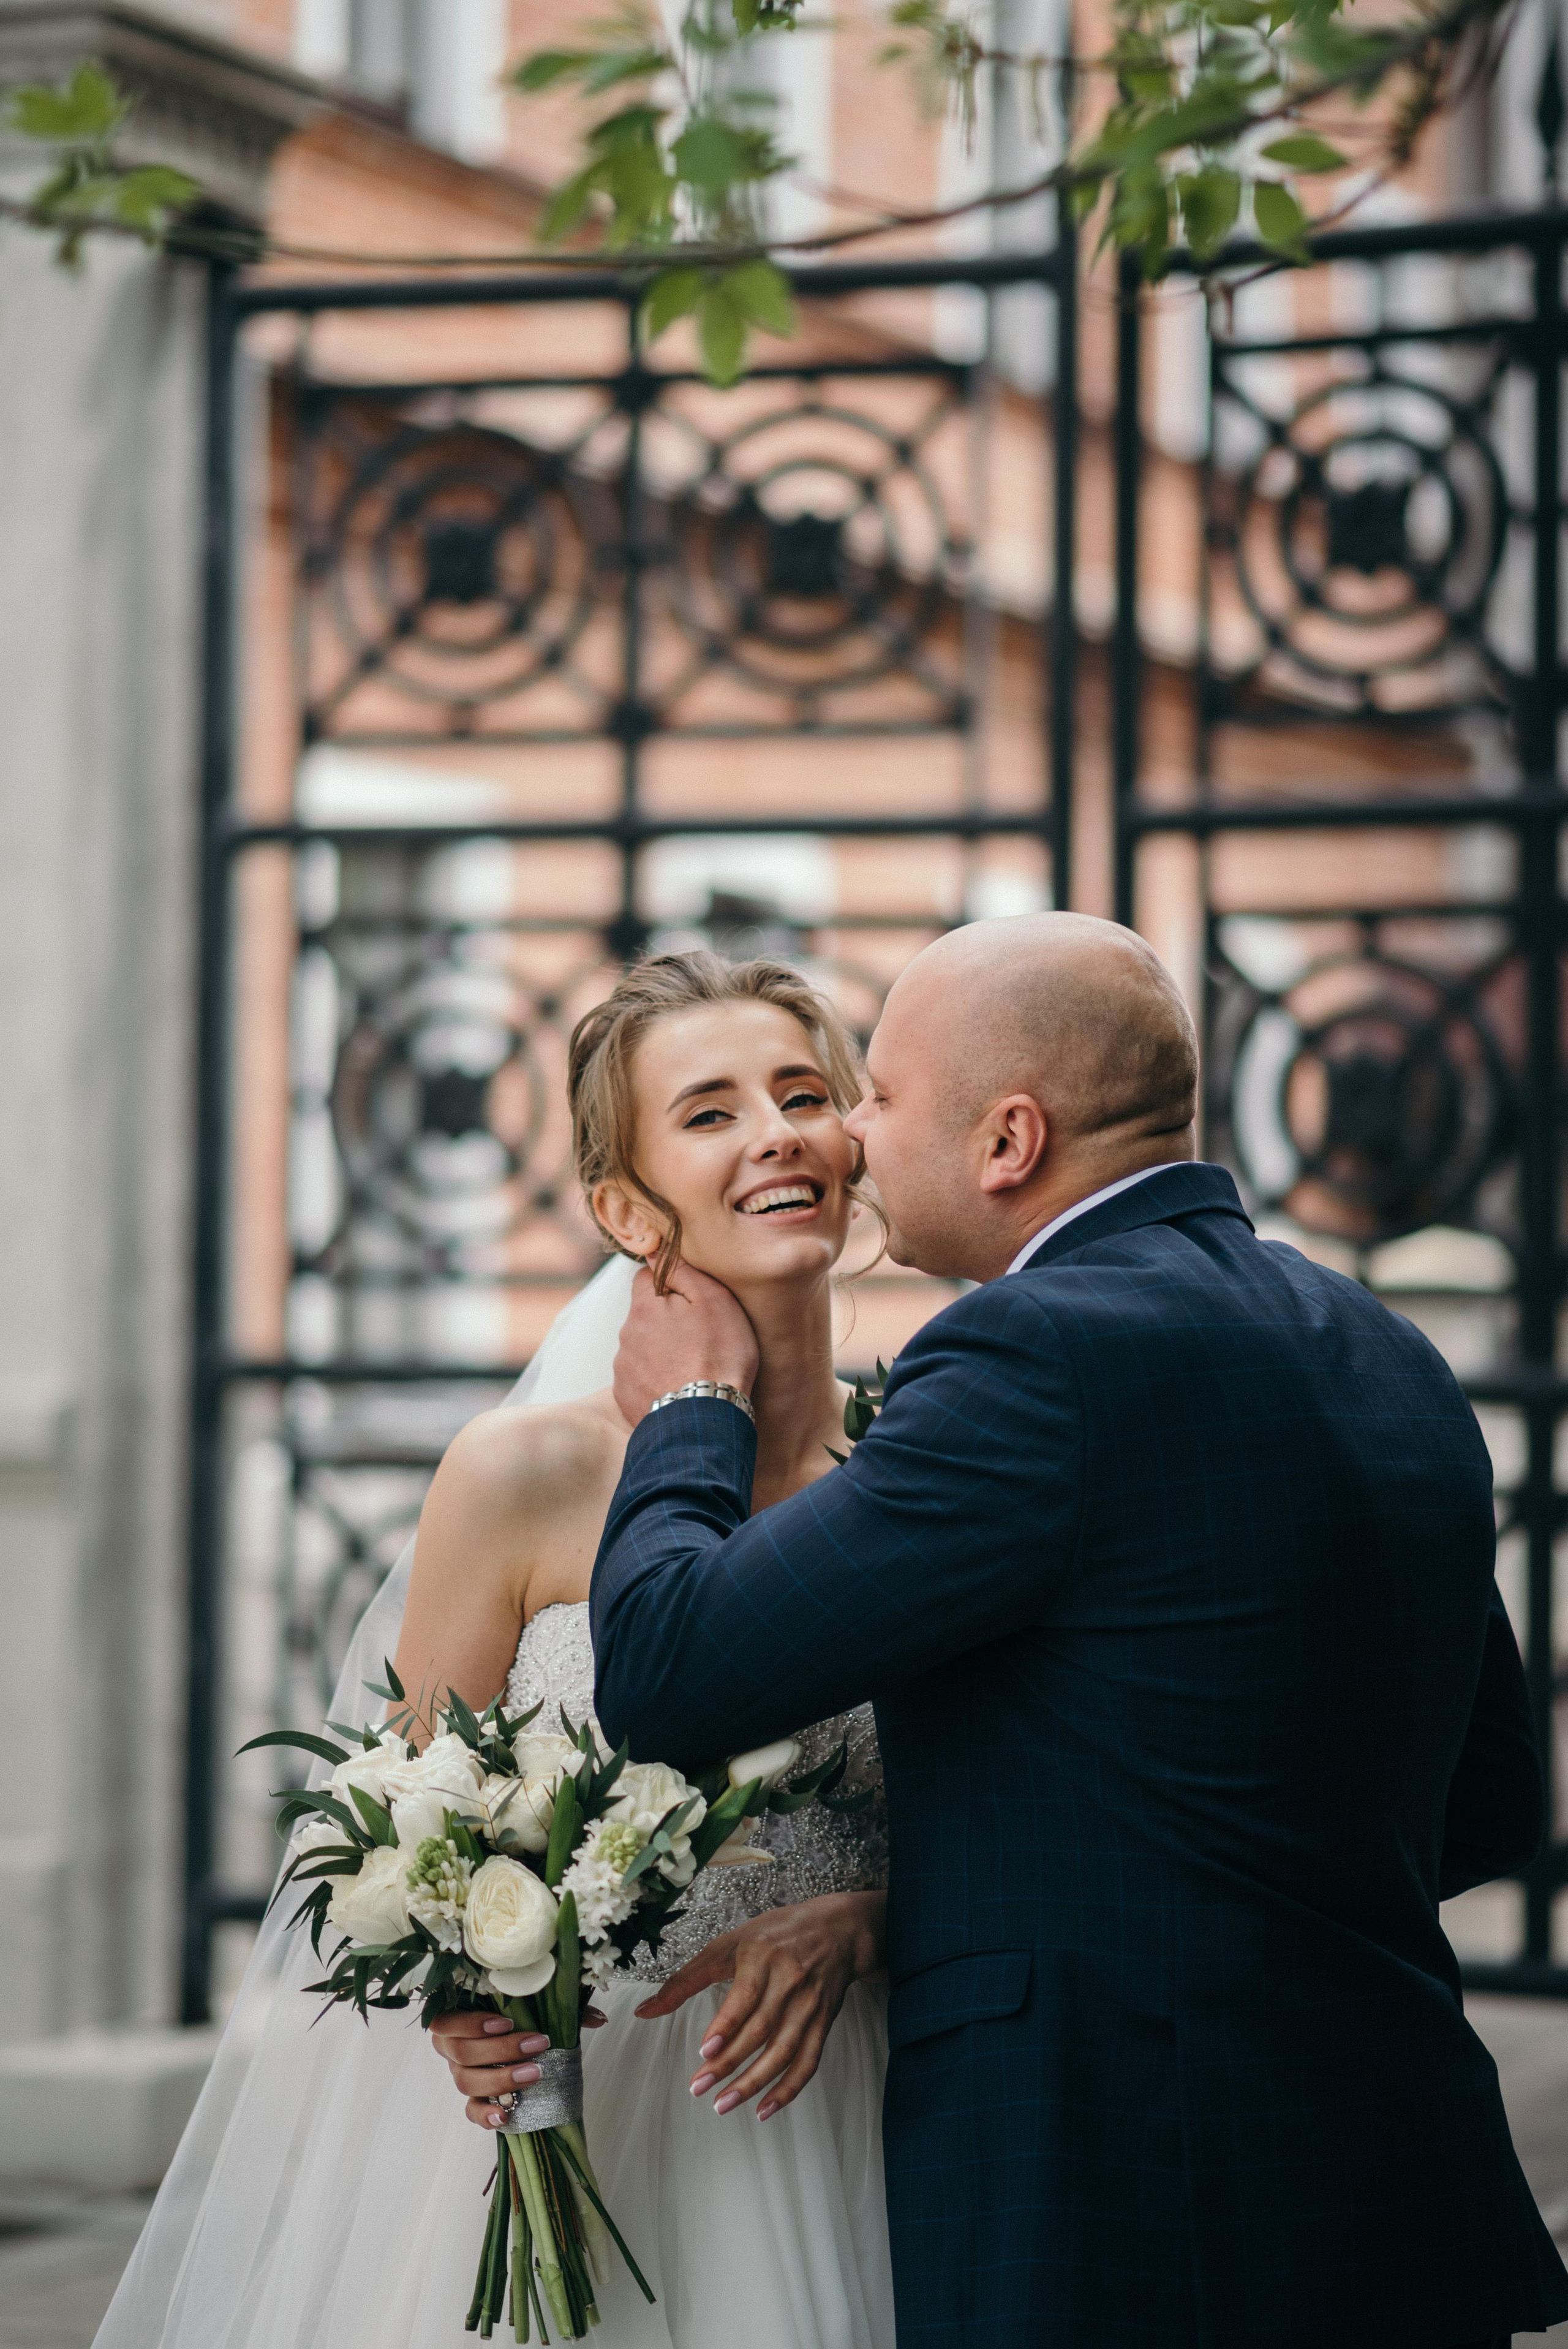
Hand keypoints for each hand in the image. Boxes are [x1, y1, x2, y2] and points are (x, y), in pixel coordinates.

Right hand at [430, 2006, 606, 2131]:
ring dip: (501, 2078)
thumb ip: (562, 2008)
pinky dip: (486, 2116)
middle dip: (501, 2049)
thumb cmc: (522, 2017)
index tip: (507, 2022)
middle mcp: (453, 2049)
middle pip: (462, 2053)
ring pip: (466, 2082)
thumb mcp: (536, 2006)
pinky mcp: (473, 2100)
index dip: (472, 2023)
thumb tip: (599, 2019)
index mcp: (457, 2017)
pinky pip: (471, 2112)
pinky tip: (506, 2115)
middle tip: (537, 2045)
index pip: (448, 2021)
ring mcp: (461, 2075)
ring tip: (534, 2074)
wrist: (520, 2045)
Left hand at [612, 1263, 759, 1426]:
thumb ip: (682, 1270)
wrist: (705, 1419)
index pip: (646, 1277)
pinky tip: (678, 1388)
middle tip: (698, 1337)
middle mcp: (626, 1334)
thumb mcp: (714, 1300)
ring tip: (691, 1367)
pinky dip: (655, 1379)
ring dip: (659, 1351)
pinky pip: (638, 1378)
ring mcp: (623, 1369)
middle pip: (643, 1314)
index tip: (691, 1300)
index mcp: (644, 1306)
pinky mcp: (625, 1397)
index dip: (670, 1284)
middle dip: (664, 1320)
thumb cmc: (719, 1355)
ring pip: (640, 1347)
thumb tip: (656, 1249)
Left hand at [634, 1891, 886, 2121]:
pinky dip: (788, 2089)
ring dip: (754, 2083)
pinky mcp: (823, 2023)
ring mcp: (809, 2006)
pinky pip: (808, 2062)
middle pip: (760, 2029)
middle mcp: (789, 1982)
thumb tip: (644, 2011)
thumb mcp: (730, 1945)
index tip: (705, 2051)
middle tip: (699, 2089)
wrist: (838, 1930)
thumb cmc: (775, 1935)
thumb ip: (687, 1979)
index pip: (745, 1996)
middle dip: (729, 2063)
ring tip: (723, 2105)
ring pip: (783, 2051)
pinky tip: (765, 2109)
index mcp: (762, 1957)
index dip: (726, 2026)